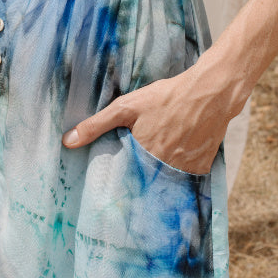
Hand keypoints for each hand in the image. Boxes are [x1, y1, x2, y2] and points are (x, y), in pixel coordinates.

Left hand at [62, 66, 230, 174]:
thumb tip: (67, 142)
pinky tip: (177, 156)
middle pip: (145, 183)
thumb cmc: (165, 97)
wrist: (209, 93)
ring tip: (155, 164)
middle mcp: (163, 169)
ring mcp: (184, 171)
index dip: (120, 179)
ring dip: (158, 177)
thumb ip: (96, 125)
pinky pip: (185, 179)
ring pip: (165, 183)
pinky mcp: (200, 169)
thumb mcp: (126, 106)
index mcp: (142, 157)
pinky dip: (179, 173)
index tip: (114, 181)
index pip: (124, 181)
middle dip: (139, 179)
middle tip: (136, 169)